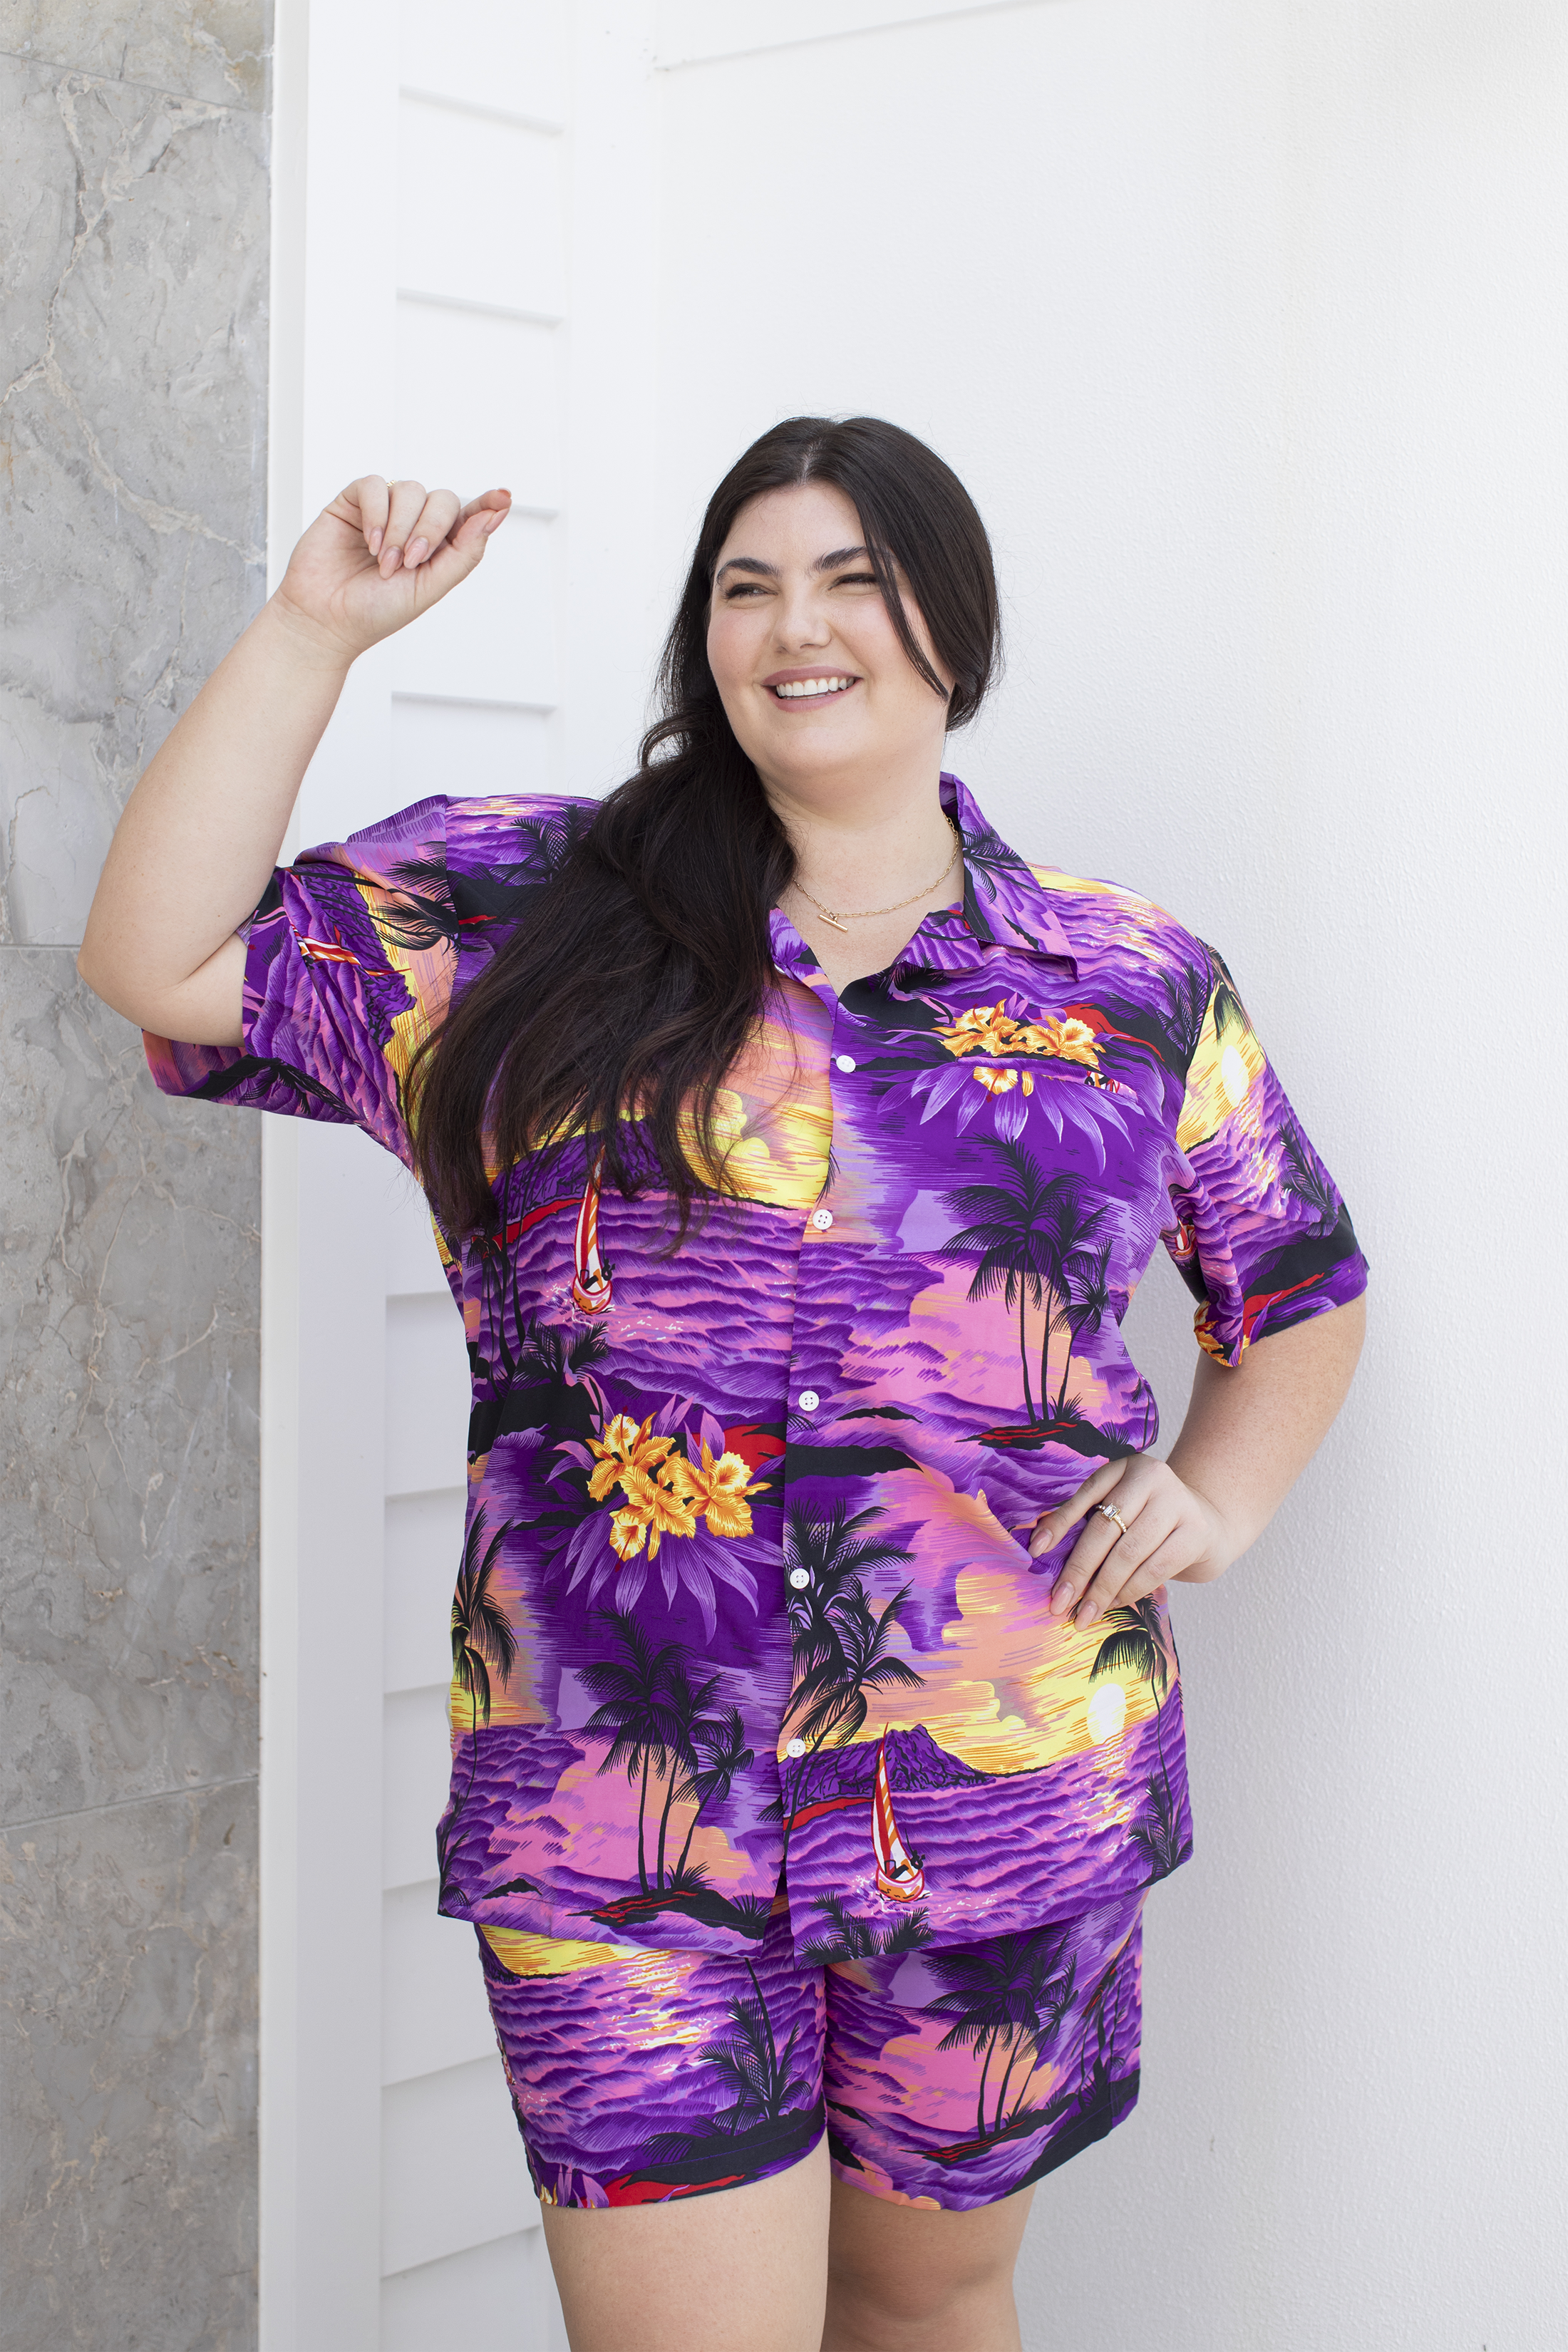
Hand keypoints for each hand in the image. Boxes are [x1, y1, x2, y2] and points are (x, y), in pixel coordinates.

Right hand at [272, 475, 511, 664]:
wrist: (325, 621)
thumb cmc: (376, 612)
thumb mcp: (430, 588)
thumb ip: (464, 553)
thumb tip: (493, 517)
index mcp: (438, 547)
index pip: (469, 516)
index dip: (488, 504)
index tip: (504, 498)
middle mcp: (414, 524)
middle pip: (442, 499)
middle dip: (429, 529)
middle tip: (409, 563)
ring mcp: (384, 511)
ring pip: (410, 489)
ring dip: (400, 527)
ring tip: (384, 561)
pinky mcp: (353, 503)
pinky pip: (374, 485)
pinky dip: (376, 512)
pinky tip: (370, 541)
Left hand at [1026, 1456, 1239, 1629]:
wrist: (1208, 1523)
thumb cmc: (1149, 1519)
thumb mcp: (1120, 1505)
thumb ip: (1088, 1518)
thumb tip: (1041, 1547)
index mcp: (1126, 1466)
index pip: (1086, 1496)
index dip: (1059, 1524)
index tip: (1035, 1552)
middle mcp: (1153, 1478)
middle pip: (1105, 1529)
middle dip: (1078, 1570)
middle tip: (1059, 1601)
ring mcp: (1177, 1503)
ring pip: (1128, 1553)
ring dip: (1103, 1589)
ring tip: (1084, 1612)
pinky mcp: (1195, 1533)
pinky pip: (1154, 1569)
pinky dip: (1130, 1590)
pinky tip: (1114, 1603)